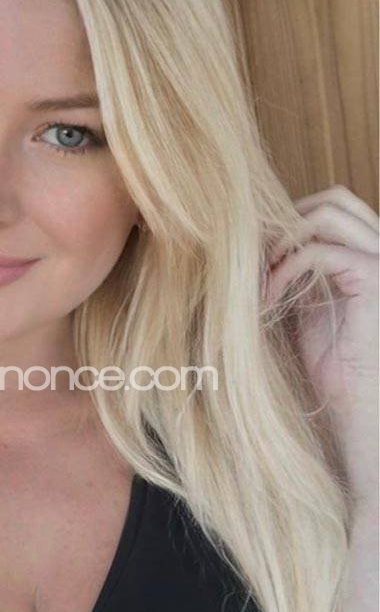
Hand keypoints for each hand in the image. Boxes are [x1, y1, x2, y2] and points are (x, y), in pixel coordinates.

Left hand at [265, 184, 378, 505]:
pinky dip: (286, 270)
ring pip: (329, 211)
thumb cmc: (330, 371)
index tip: (250, 260)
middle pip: (333, 196)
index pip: (328, 206)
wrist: (358, 414)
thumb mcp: (301, 310)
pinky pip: (323, 250)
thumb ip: (287, 274)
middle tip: (255, 262)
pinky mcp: (376, 280)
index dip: (286, 223)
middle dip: (285, 222)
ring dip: (283, 241)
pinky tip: (267, 301)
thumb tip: (245, 247)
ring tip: (260, 280)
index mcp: (366, 255)